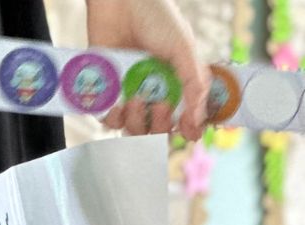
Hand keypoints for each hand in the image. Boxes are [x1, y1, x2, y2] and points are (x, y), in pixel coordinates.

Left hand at [86, 0, 209, 140]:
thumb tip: (198, 119)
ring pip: (132, 128)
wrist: (121, 0)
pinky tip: (118, 101)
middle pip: (158, 130)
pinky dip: (112, 116)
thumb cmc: (156, 18)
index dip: (188, 129)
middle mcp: (154, 91)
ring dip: (135, 122)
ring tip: (135, 98)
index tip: (188, 131)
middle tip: (160, 104)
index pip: (185, 118)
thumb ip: (194, 82)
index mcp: (177, 82)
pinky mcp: (107, 89)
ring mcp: (130, 91)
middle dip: (160, 125)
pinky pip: (108, 118)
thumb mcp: (183, 48)